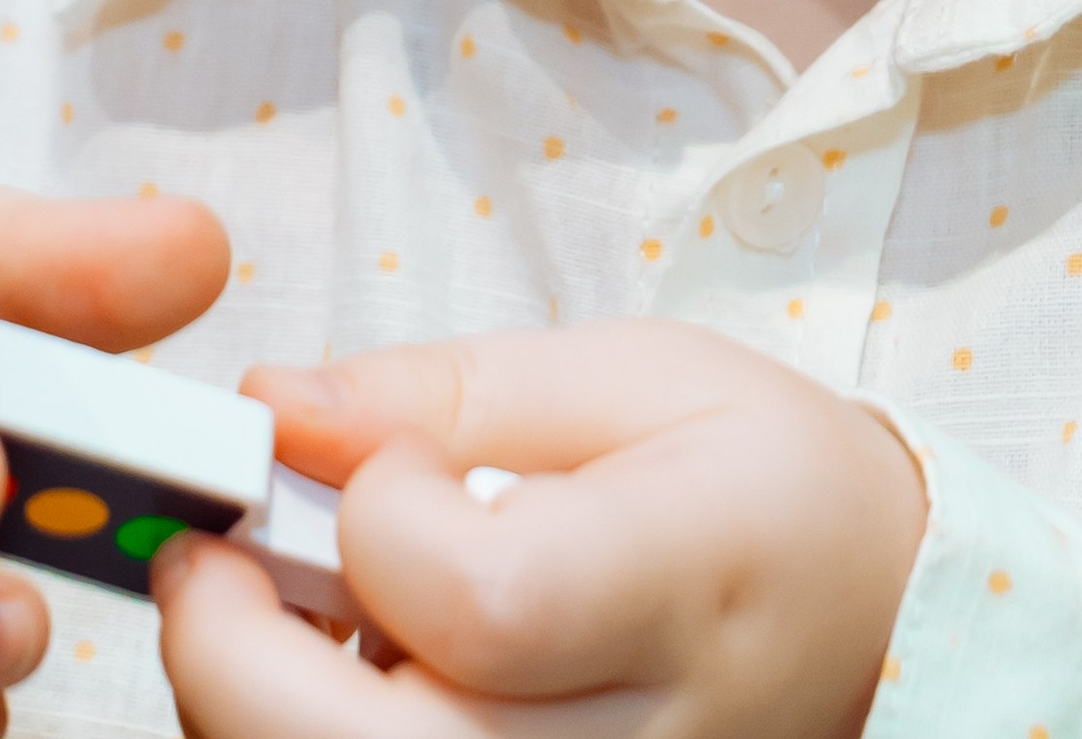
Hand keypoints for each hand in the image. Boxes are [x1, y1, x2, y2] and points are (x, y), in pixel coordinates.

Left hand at [153, 321, 926, 738]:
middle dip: (231, 650)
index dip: (381, 520)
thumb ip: (444, 390)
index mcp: (685, 588)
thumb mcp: (635, 375)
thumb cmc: (755, 480)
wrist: (874, 622)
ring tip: (283, 615)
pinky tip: (340, 679)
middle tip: (207, 555)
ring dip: (252, 708)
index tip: (375, 460)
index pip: (484, 602)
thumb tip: (270, 407)